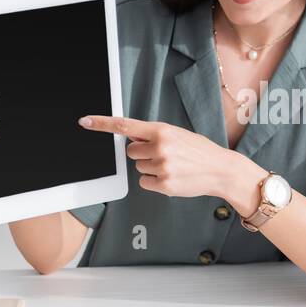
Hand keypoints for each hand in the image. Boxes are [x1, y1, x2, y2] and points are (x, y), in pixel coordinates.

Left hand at [79, 114, 252, 201]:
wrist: (221, 170)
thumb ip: (154, 134)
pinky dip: (154, 181)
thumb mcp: (177, 134)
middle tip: (164, 155)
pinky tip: (171, 177)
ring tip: (172, 166)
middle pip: (131, 152)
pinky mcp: (163, 184)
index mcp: (162, 130)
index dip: (102, 124)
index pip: (125, 125)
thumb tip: (131, 136)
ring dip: (151, 167)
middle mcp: (160, 147)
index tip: (84, 122)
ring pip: (138, 167)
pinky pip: (144, 182)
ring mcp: (161, 167)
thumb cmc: (199, 151)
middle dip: (143, 153)